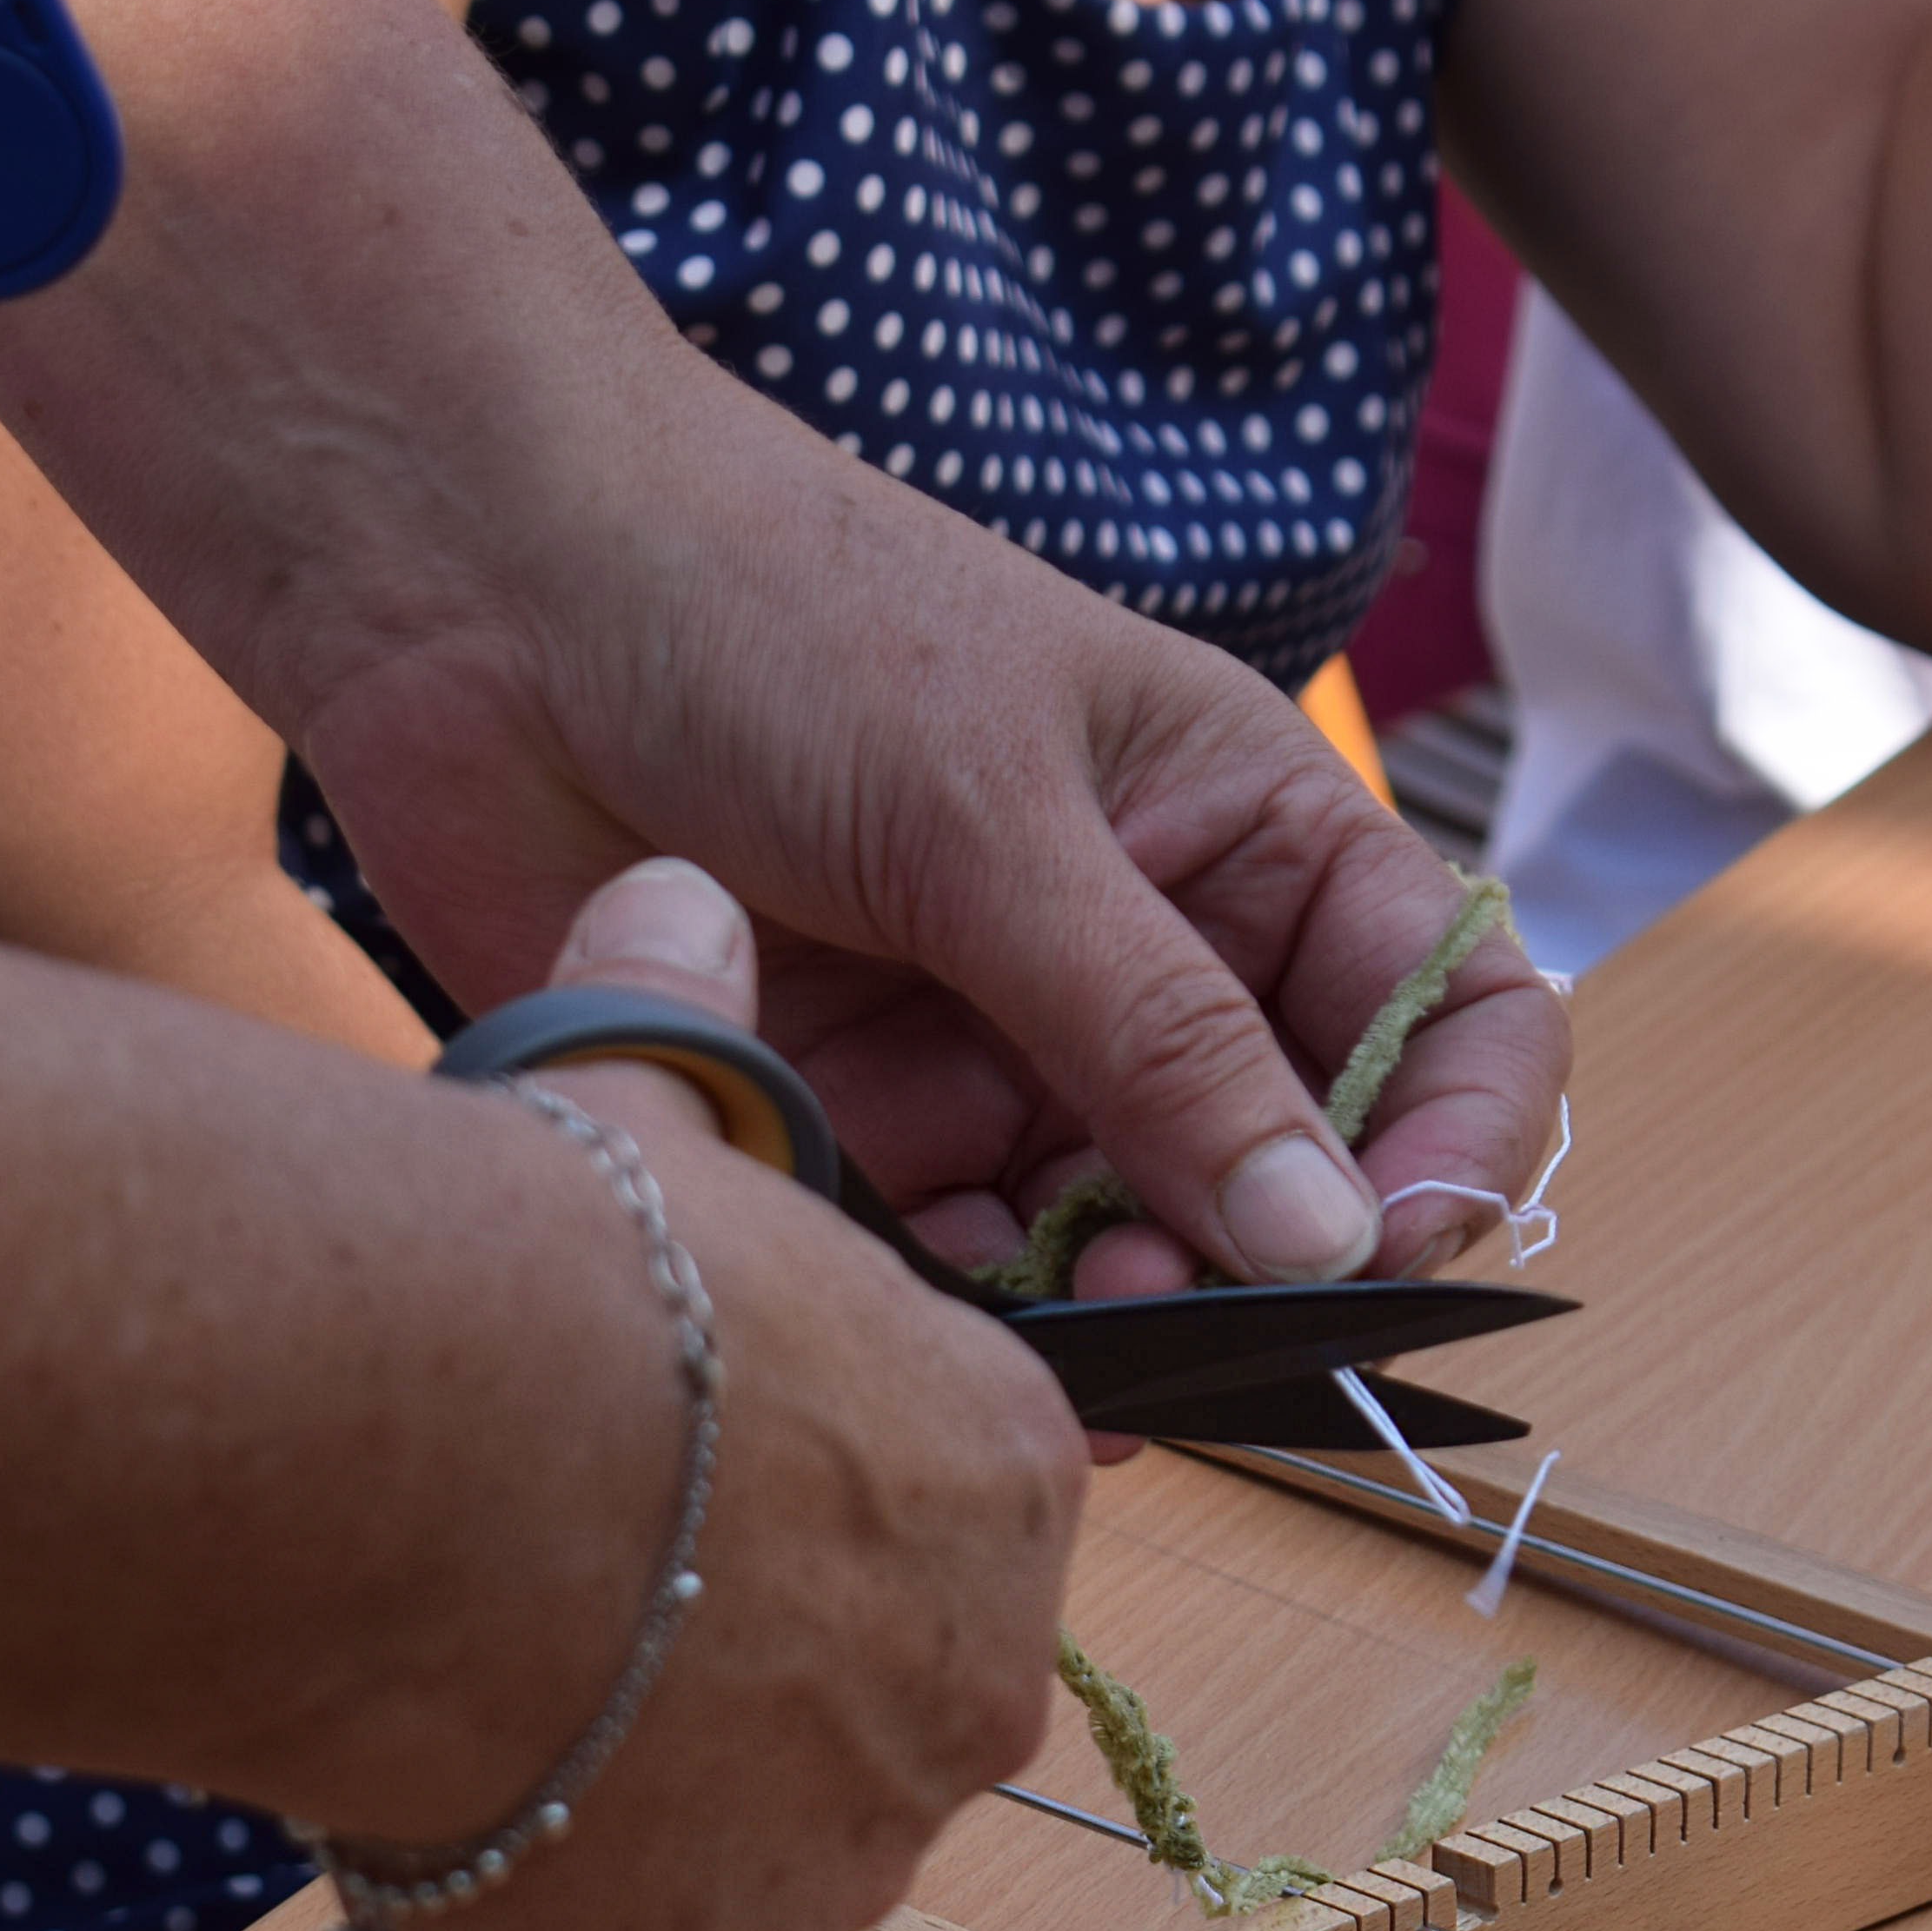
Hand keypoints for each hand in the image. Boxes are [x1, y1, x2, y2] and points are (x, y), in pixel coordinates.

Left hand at [284, 351, 1570, 1297]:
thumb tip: (1332, 1242)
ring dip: (1122, 1313)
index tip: (1395, 1245)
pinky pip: (959, 1276)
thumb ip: (1159, 1037)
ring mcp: (1001, 1052)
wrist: (472, 589)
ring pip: (1131, 1250)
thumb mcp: (991, 813)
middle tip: (1189, 1307)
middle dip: (1270, 1261)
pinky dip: (968, 1325)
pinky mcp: (858, 1128)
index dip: (1459, 1135)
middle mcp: (1142, 959)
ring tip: (1069, 1321)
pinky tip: (942, 1341)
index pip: (1446, 1008)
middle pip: (1296, 1169)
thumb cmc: (763, 613)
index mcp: (1235, 832)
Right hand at [391, 861, 1089, 1930]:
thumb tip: (682, 889)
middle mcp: (976, 1677)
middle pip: (878, 1691)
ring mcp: (857, 1850)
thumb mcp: (650, 1114)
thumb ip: (691, 1028)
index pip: (946, 1513)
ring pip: (769, 1842)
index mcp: (1001, 1469)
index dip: (804, 1503)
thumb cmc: (547, 1279)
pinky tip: (453, 1817)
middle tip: (570, 1604)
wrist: (420, 1456)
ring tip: (491, 1705)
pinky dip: (562, 1927)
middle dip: (744, 1667)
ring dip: (652, 1799)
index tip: (680, 1484)